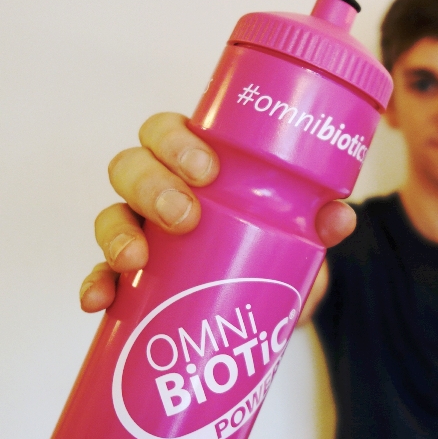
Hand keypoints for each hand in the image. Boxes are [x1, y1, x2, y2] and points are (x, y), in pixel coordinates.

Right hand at [79, 112, 356, 312]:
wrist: (270, 306)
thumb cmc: (277, 249)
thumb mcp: (301, 237)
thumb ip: (320, 225)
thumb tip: (339, 217)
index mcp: (199, 165)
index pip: (170, 132)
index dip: (176, 142)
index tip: (206, 169)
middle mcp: (162, 190)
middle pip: (132, 166)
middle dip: (151, 185)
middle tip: (184, 215)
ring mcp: (142, 232)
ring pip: (111, 213)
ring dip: (116, 232)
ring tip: (137, 257)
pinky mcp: (132, 278)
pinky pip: (101, 275)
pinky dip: (96, 285)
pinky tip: (99, 301)